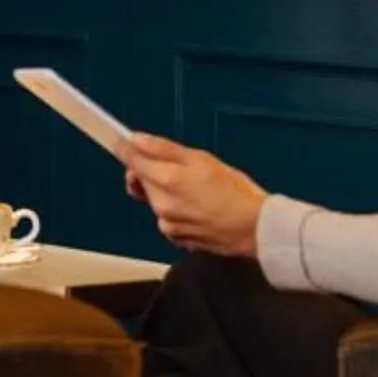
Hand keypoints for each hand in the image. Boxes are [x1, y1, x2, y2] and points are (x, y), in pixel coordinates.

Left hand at [123, 133, 266, 259]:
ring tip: (195, 191)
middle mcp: (162, 204)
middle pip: (141, 179)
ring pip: (154, 198)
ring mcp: (167, 223)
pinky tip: (197, 207)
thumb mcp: (203, 159)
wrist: (256, 229)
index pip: (132, 160)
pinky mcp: (174, 237)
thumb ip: (164, 148)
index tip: (121, 143)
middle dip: (152, 171)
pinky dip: (174, 209)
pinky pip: (165, 216)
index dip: (125, 149)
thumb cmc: (237, 194)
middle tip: (178, 168)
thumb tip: (137, 140)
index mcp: (168, 180)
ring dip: (165, 191)